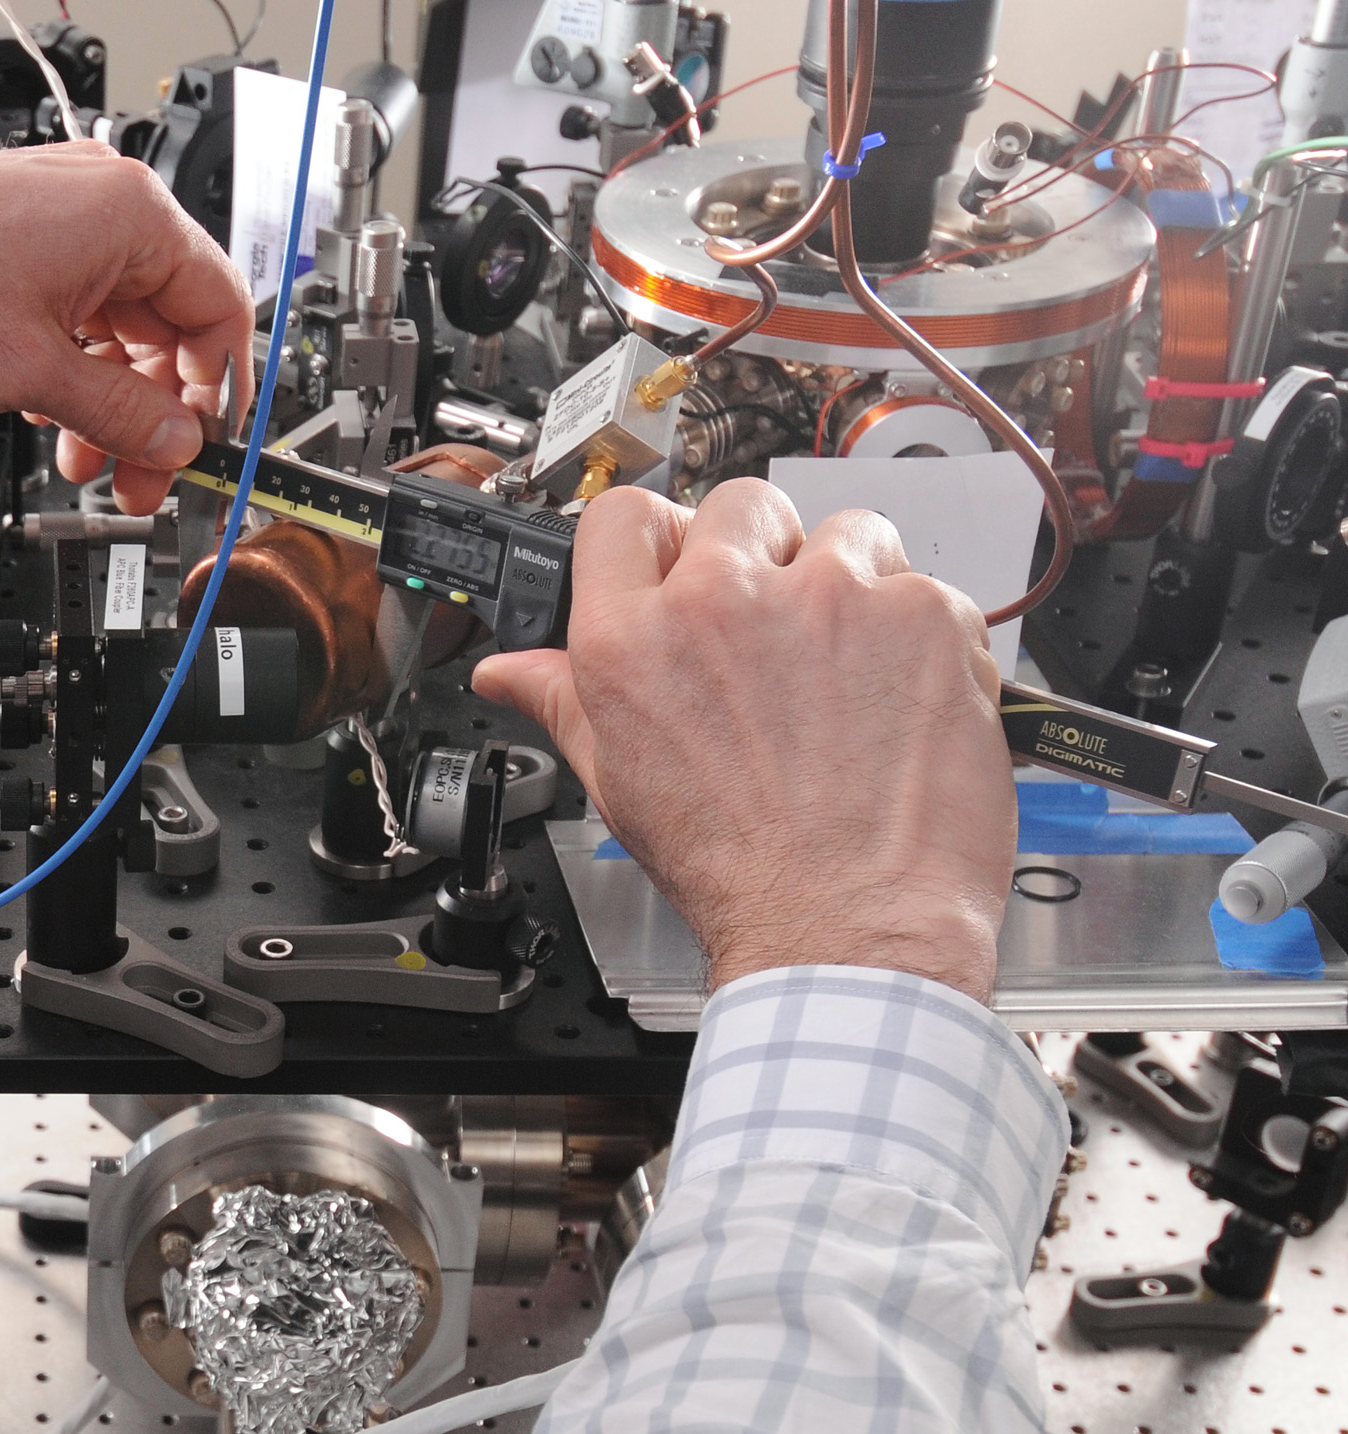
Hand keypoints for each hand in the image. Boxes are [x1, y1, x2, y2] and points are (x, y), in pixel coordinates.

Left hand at [0, 141, 250, 511]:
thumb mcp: (34, 371)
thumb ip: (122, 413)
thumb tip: (177, 439)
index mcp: (129, 212)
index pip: (218, 306)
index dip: (217, 388)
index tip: (203, 443)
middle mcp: (104, 200)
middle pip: (171, 321)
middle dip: (155, 406)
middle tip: (140, 471)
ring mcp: (64, 213)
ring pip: (124, 323)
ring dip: (112, 395)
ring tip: (83, 454)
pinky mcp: (29, 233)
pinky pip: (83, 307)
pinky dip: (77, 363)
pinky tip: (52, 409)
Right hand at [470, 478, 1012, 1001]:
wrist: (851, 927)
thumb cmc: (739, 870)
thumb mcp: (619, 784)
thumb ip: (563, 702)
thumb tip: (510, 671)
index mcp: (633, 640)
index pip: (624, 516)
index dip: (655, 540)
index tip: (679, 566)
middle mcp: (725, 601)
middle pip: (737, 506)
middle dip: (756, 556)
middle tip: (773, 634)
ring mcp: (832, 598)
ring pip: (842, 535)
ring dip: (844, 586)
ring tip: (844, 672)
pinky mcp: (923, 613)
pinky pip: (921, 587)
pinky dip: (916, 633)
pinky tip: (895, 698)